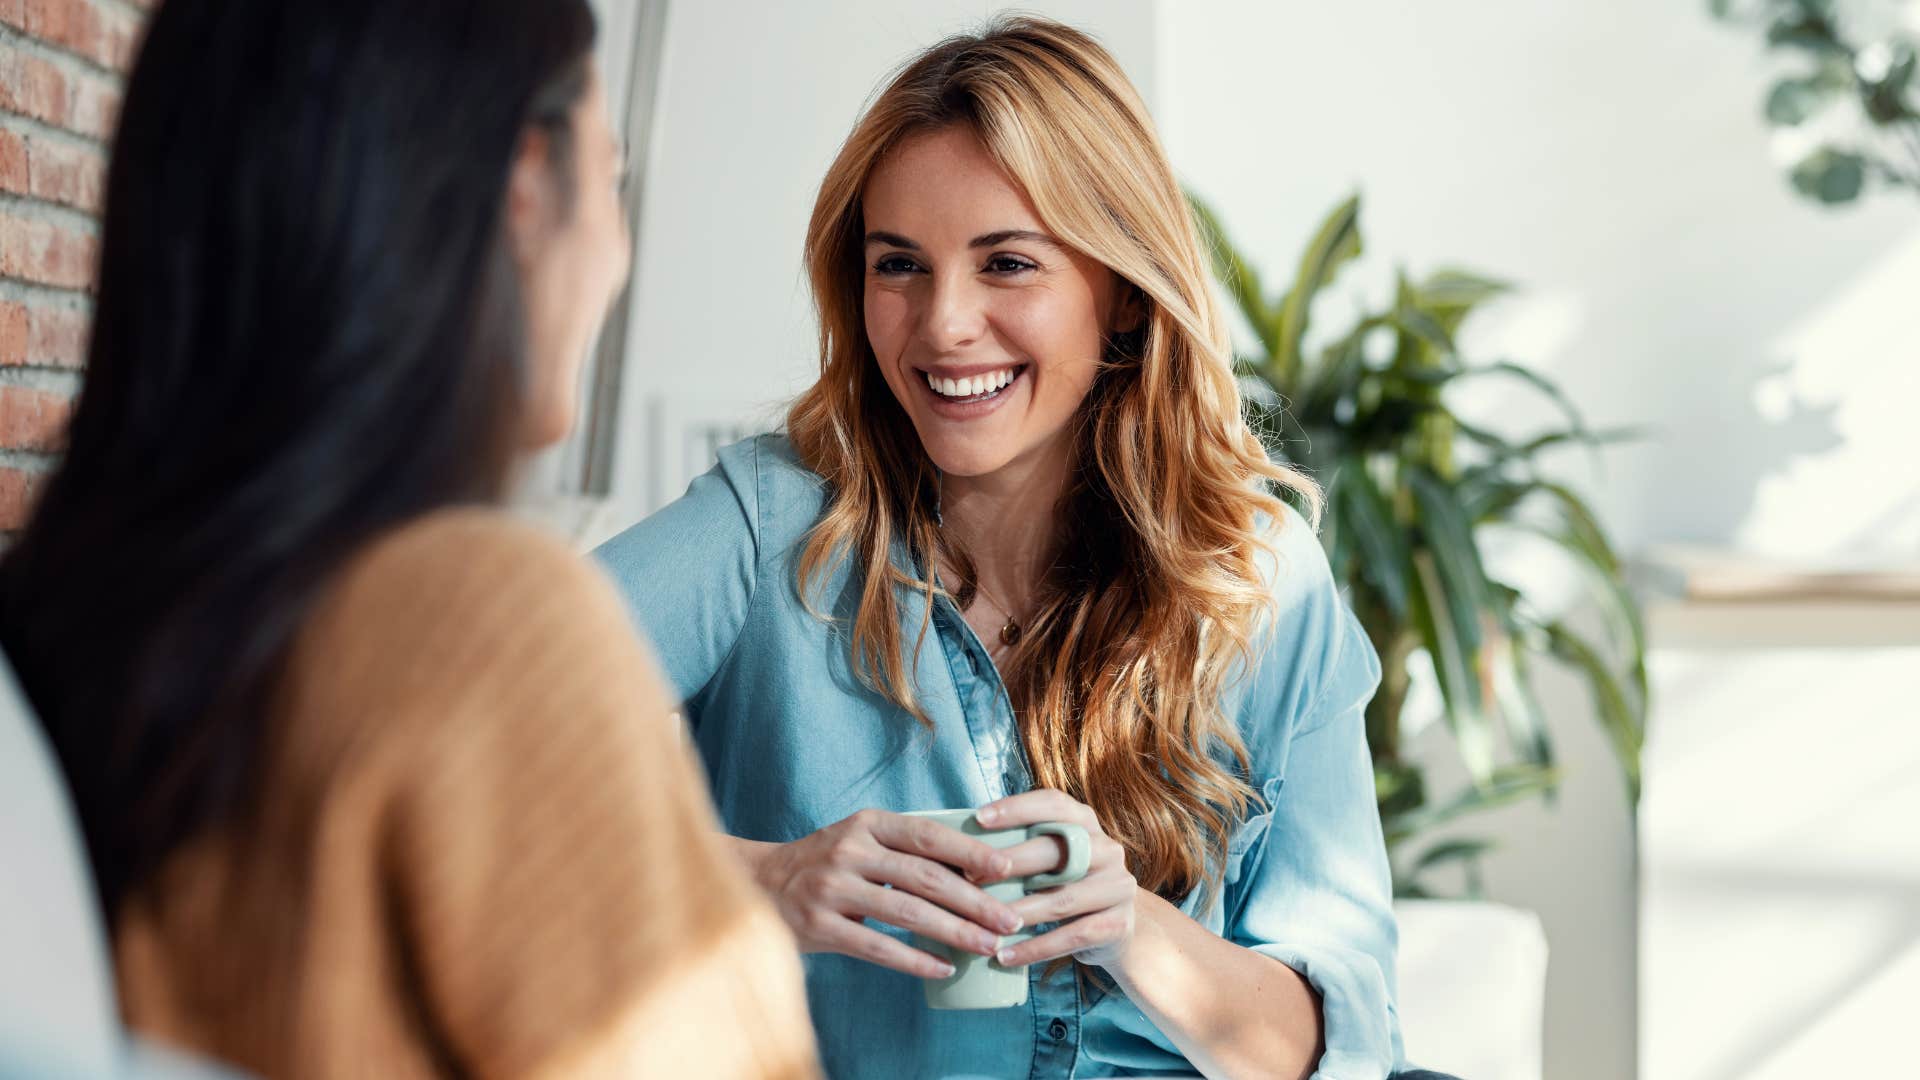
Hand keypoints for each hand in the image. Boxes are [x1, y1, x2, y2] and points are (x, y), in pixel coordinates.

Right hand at [750, 809, 1025, 978]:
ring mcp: (832, 888)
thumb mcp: (860, 840)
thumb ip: (905, 850)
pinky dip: (915, 959)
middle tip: (1009, 920)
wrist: (758, 884)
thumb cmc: (826, 862)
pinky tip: (944, 967)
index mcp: (866, 824)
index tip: (1006, 870)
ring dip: (954, 932)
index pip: (928, 835)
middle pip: (925, 876)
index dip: (969, 851)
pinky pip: (878, 947)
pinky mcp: (820, 925)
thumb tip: (975, 869)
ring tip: (987, 946)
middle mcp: (849, 850)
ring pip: (907, 912)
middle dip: (974, 900)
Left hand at [975, 789, 1137, 968]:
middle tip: (969, 877)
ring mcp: (1118, 886)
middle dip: (1009, 863)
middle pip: (1056, 851)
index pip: (1053, 804)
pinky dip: (1035, 949)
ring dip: (1018, 913)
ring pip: (1061, 899)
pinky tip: (1005, 956)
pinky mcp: (1118, 924)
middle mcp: (1107, 849)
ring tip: (983, 925)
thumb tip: (958, 844)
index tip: (978, 818)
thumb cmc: (1066, 885)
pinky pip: (1071, 937)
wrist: (1115, 929)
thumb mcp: (1052, 859)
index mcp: (1086, 823)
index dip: (1017, 808)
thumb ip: (1022, 845)